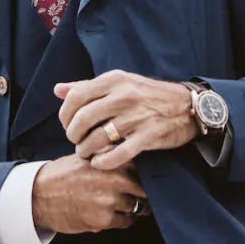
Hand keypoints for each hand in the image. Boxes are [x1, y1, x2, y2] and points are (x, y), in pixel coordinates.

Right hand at [29, 153, 148, 233]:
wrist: (39, 195)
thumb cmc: (63, 174)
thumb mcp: (86, 155)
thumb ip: (109, 154)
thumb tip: (131, 154)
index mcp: (110, 161)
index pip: (142, 167)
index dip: (146, 174)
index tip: (146, 178)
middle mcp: (114, 179)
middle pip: (145, 189)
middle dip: (145, 194)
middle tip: (142, 195)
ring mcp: (109, 201)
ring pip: (138, 207)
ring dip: (135, 208)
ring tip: (125, 205)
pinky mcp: (103, 220)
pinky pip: (126, 222)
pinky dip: (124, 220)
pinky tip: (114, 215)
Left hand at [58, 70, 200, 169]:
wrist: (186, 105)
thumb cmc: (147, 94)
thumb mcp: (119, 83)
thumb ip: (87, 86)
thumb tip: (58, 90)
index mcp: (114, 79)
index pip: (76, 96)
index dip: (65, 115)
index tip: (67, 125)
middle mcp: (124, 95)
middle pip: (83, 118)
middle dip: (73, 135)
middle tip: (76, 141)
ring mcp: (137, 116)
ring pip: (98, 137)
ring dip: (86, 150)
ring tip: (86, 153)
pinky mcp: (149, 136)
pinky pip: (119, 153)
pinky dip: (104, 162)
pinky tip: (99, 163)